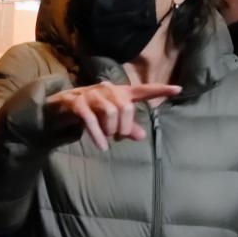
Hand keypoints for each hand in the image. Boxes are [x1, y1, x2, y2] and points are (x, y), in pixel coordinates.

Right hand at [45, 81, 181, 151]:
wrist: (58, 107)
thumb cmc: (90, 113)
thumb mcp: (109, 120)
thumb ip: (126, 127)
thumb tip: (142, 136)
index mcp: (119, 92)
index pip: (143, 90)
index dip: (160, 90)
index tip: (178, 89)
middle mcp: (106, 90)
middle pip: (125, 107)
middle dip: (125, 126)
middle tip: (118, 136)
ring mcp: (90, 95)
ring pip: (110, 112)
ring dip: (111, 129)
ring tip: (108, 138)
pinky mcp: (76, 103)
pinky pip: (90, 120)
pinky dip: (97, 135)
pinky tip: (102, 146)